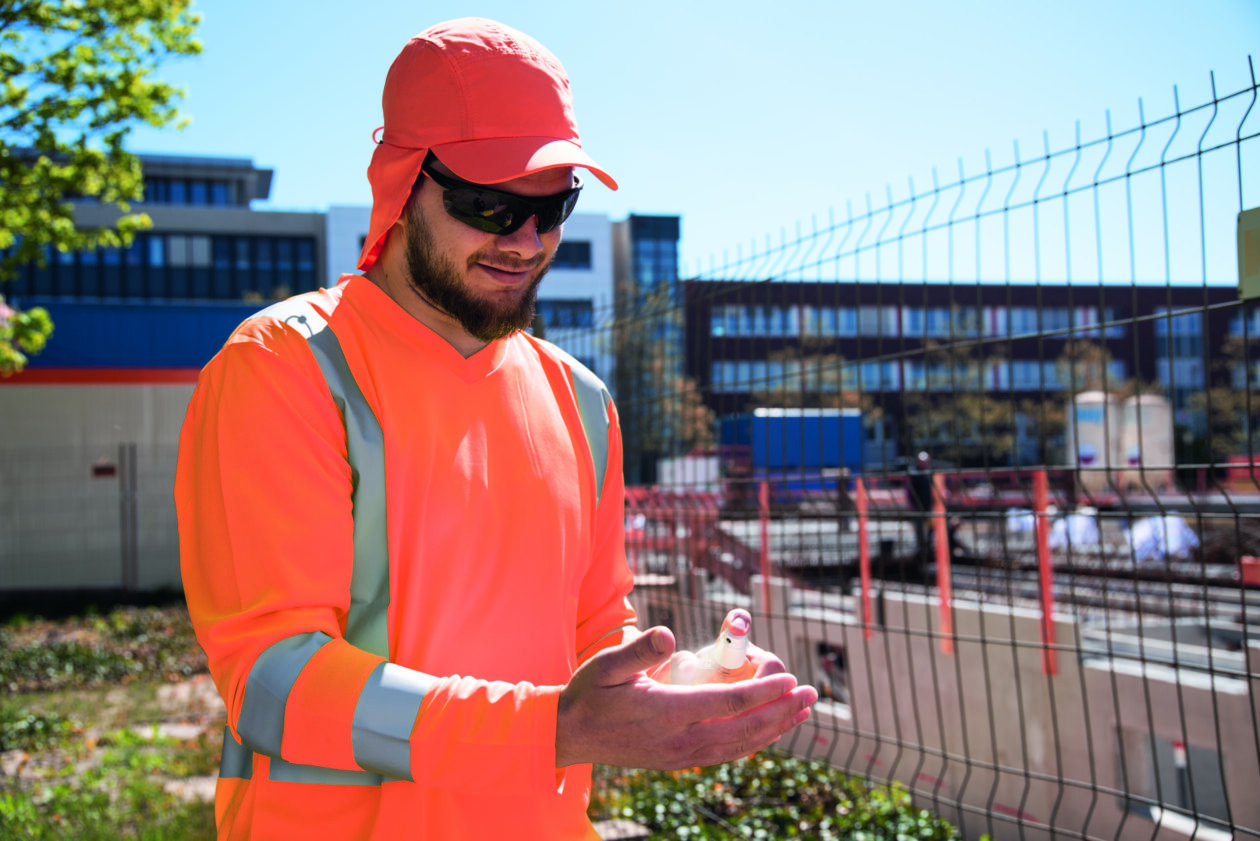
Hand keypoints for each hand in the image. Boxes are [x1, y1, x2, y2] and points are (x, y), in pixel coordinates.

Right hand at [555, 626, 816, 769]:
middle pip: (742, 728)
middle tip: (810, 693)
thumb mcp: (606, 665)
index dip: (762, 691)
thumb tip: (668, 634)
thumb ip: (638, 650)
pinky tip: (769, 731)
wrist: (572, 736)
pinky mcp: (680, 761)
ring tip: (801, 712)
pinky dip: (753, 742)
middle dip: (780, 711)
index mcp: (666, 712)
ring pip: (738, 745)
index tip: (789, 678)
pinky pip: (726, 753)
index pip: (726, 703)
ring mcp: (681, 755)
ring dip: (774, 728)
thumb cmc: (590, 693)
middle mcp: (679, 739)